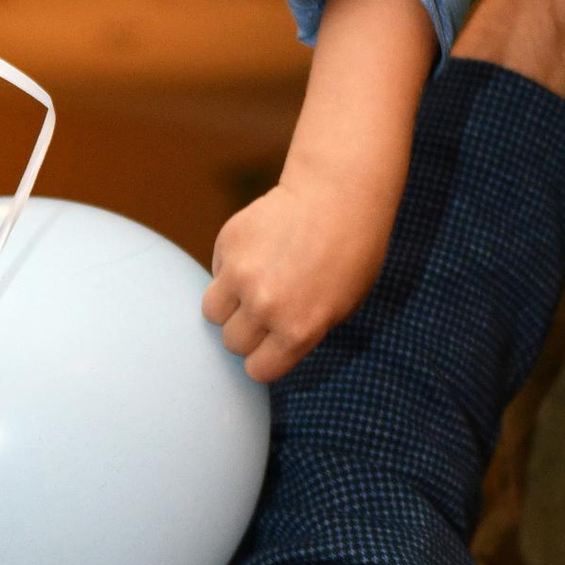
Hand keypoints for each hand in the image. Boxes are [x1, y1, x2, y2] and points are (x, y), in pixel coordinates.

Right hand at [205, 155, 401, 383]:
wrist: (339, 194)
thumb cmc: (350, 253)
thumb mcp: (343, 307)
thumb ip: (302, 333)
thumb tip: (268, 349)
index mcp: (298, 330)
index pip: (258, 371)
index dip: (264, 359)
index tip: (271, 346)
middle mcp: (265, 307)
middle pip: (232, 343)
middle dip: (247, 331)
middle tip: (267, 308)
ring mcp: (242, 274)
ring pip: (213, 312)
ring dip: (230, 304)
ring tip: (256, 282)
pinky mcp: (228, 243)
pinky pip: (216, 273)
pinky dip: (230, 269)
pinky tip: (260, 251)